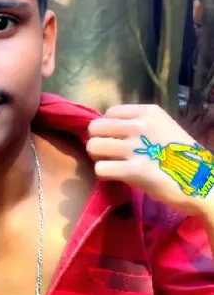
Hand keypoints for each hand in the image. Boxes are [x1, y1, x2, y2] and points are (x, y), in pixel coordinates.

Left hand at [87, 103, 213, 217]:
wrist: (201, 182)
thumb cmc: (182, 157)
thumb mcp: (164, 128)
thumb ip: (140, 124)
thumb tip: (109, 128)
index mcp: (149, 112)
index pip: (109, 112)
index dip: (108, 128)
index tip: (116, 140)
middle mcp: (140, 125)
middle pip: (96, 128)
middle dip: (98, 141)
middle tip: (109, 154)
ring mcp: (136, 147)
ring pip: (94, 146)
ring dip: (99, 158)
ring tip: (112, 165)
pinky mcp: (134, 171)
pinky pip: (101, 168)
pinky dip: (104, 174)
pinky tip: (116, 176)